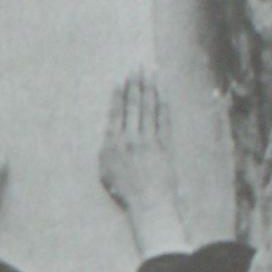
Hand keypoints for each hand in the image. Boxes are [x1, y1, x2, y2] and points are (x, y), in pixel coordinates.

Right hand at [98, 70, 185, 254]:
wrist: (148, 203)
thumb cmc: (125, 192)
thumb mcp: (106, 172)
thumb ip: (108, 150)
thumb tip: (111, 135)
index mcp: (112, 145)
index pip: (116, 114)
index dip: (119, 96)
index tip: (121, 81)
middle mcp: (130, 139)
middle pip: (133, 106)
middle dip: (135, 85)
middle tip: (137, 68)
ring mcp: (149, 141)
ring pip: (148, 108)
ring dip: (149, 88)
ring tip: (150, 73)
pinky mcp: (165, 144)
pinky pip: (164, 119)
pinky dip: (163, 104)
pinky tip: (163, 92)